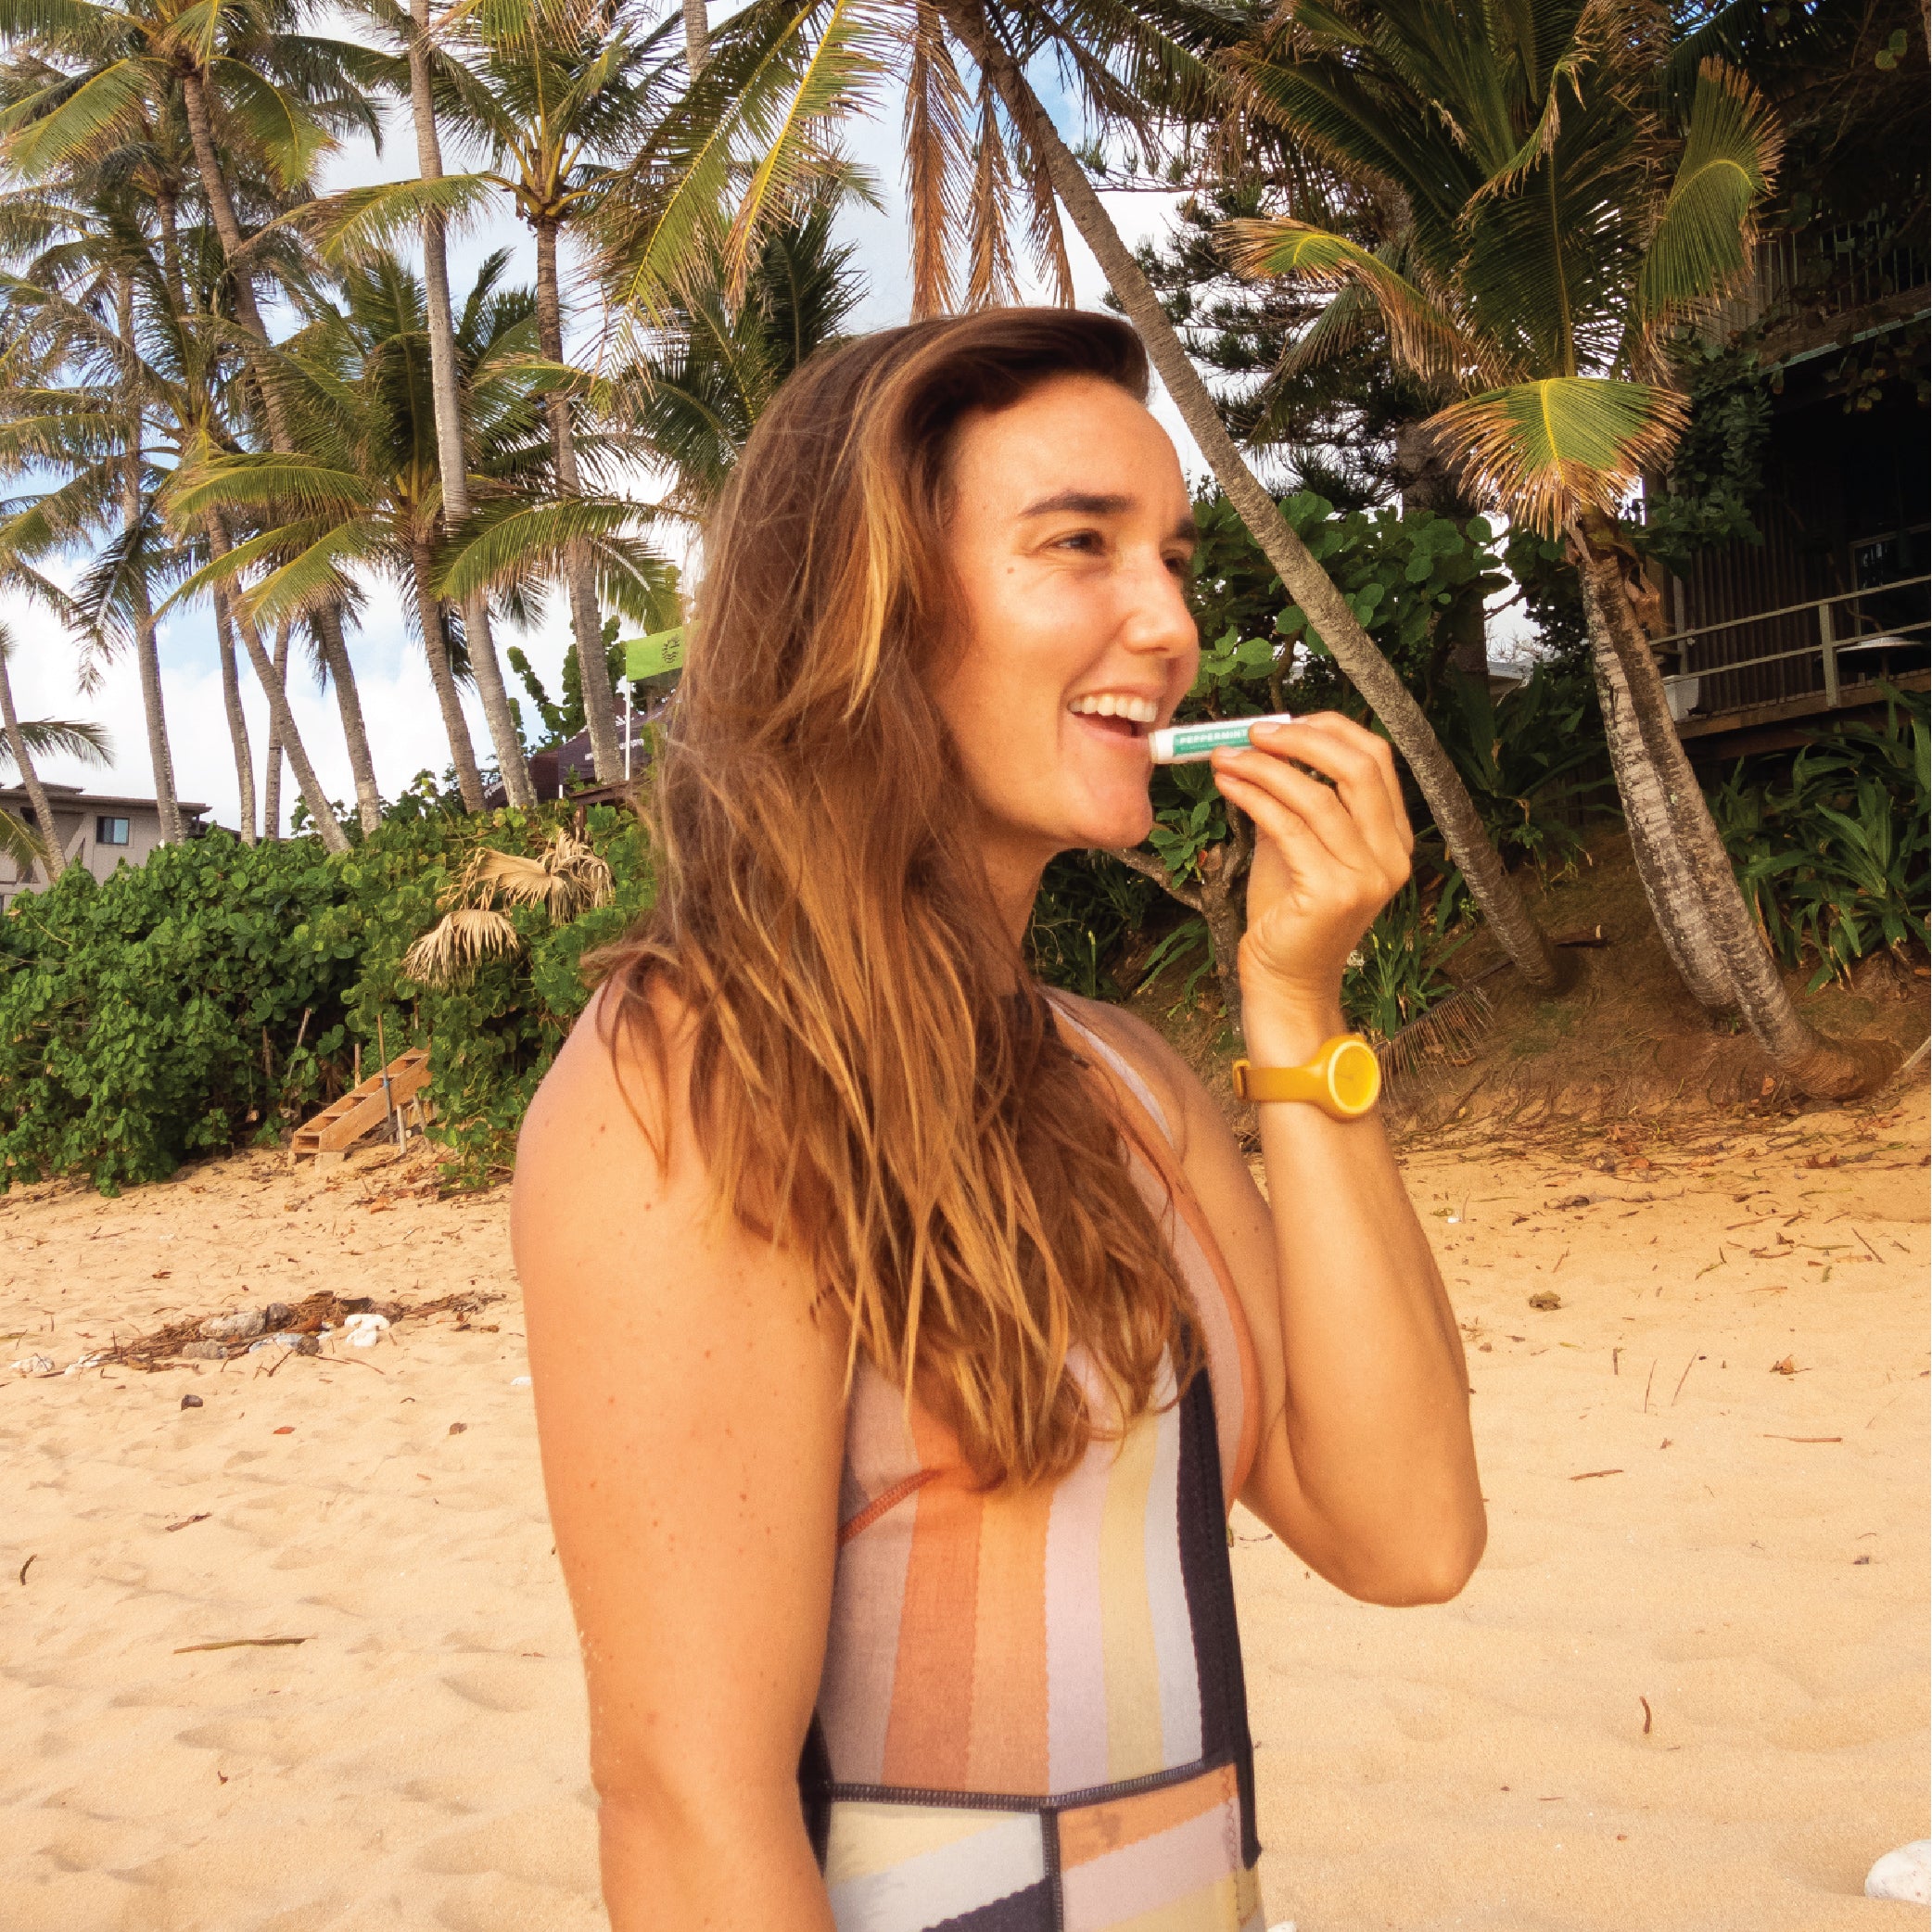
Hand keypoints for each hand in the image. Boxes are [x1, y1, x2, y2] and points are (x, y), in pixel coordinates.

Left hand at [1209, 713, 1412, 1038]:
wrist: (1285, 982)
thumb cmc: (1288, 915)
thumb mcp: (1297, 846)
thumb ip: (1295, 800)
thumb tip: (1263, 747)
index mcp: (1394, 838)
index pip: (1376, 759)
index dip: (1330, 729)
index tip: (1282, 721)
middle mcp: (1392, 855)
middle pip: (1358, 768)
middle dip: (1300, 739)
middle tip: (1252, 732)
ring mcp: (1368, 877)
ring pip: (1317, 796)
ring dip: (1265, 768)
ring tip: (1225, 757)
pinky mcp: (1333, 894)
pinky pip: (1289, 828)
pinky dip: (1253, 797)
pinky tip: (1228, 785)